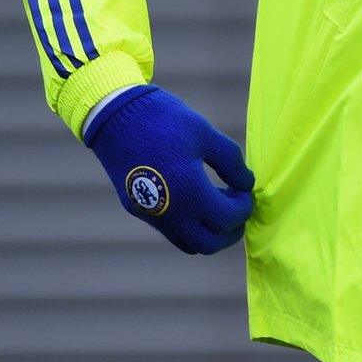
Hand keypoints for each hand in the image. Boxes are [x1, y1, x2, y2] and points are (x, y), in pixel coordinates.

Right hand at [83, 85, 254, 253]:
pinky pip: (171, 231)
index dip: (244, 207)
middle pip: (209, 244)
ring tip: (218, 201)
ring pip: (189, 243)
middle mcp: (169, 213)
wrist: (115, 117)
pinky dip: (190, 226)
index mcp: (189, 193)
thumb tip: (246, 183)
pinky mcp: (137, 210)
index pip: (227, 219)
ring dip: (210, 231)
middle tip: (238, 206)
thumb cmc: (165, 121)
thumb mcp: (206, 135)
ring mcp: (151, 215)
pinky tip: (196, 199)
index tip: (244, 189)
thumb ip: (231, 162)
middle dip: (231, 230)